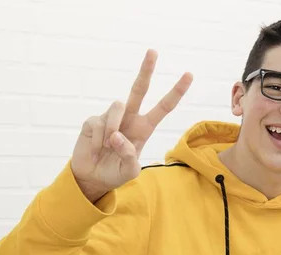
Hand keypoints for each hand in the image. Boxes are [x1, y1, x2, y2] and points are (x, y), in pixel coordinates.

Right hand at [71, 49, 192, 202]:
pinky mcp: (93, 121)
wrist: (92, 178)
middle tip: (153, 51)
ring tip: (107, 147)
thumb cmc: (115, 173)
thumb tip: (118, 136)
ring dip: (113, 129)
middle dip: (146, 70)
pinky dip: (98, 139)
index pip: (164, 107)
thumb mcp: (129, 171)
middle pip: (139, 89)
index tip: (189, 75)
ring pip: (117, 107)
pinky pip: (99, 122)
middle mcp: (129, 119)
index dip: (176, 92)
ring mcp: (111, 117)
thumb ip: (130, 156)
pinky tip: (96, 148)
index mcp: (144, 128)